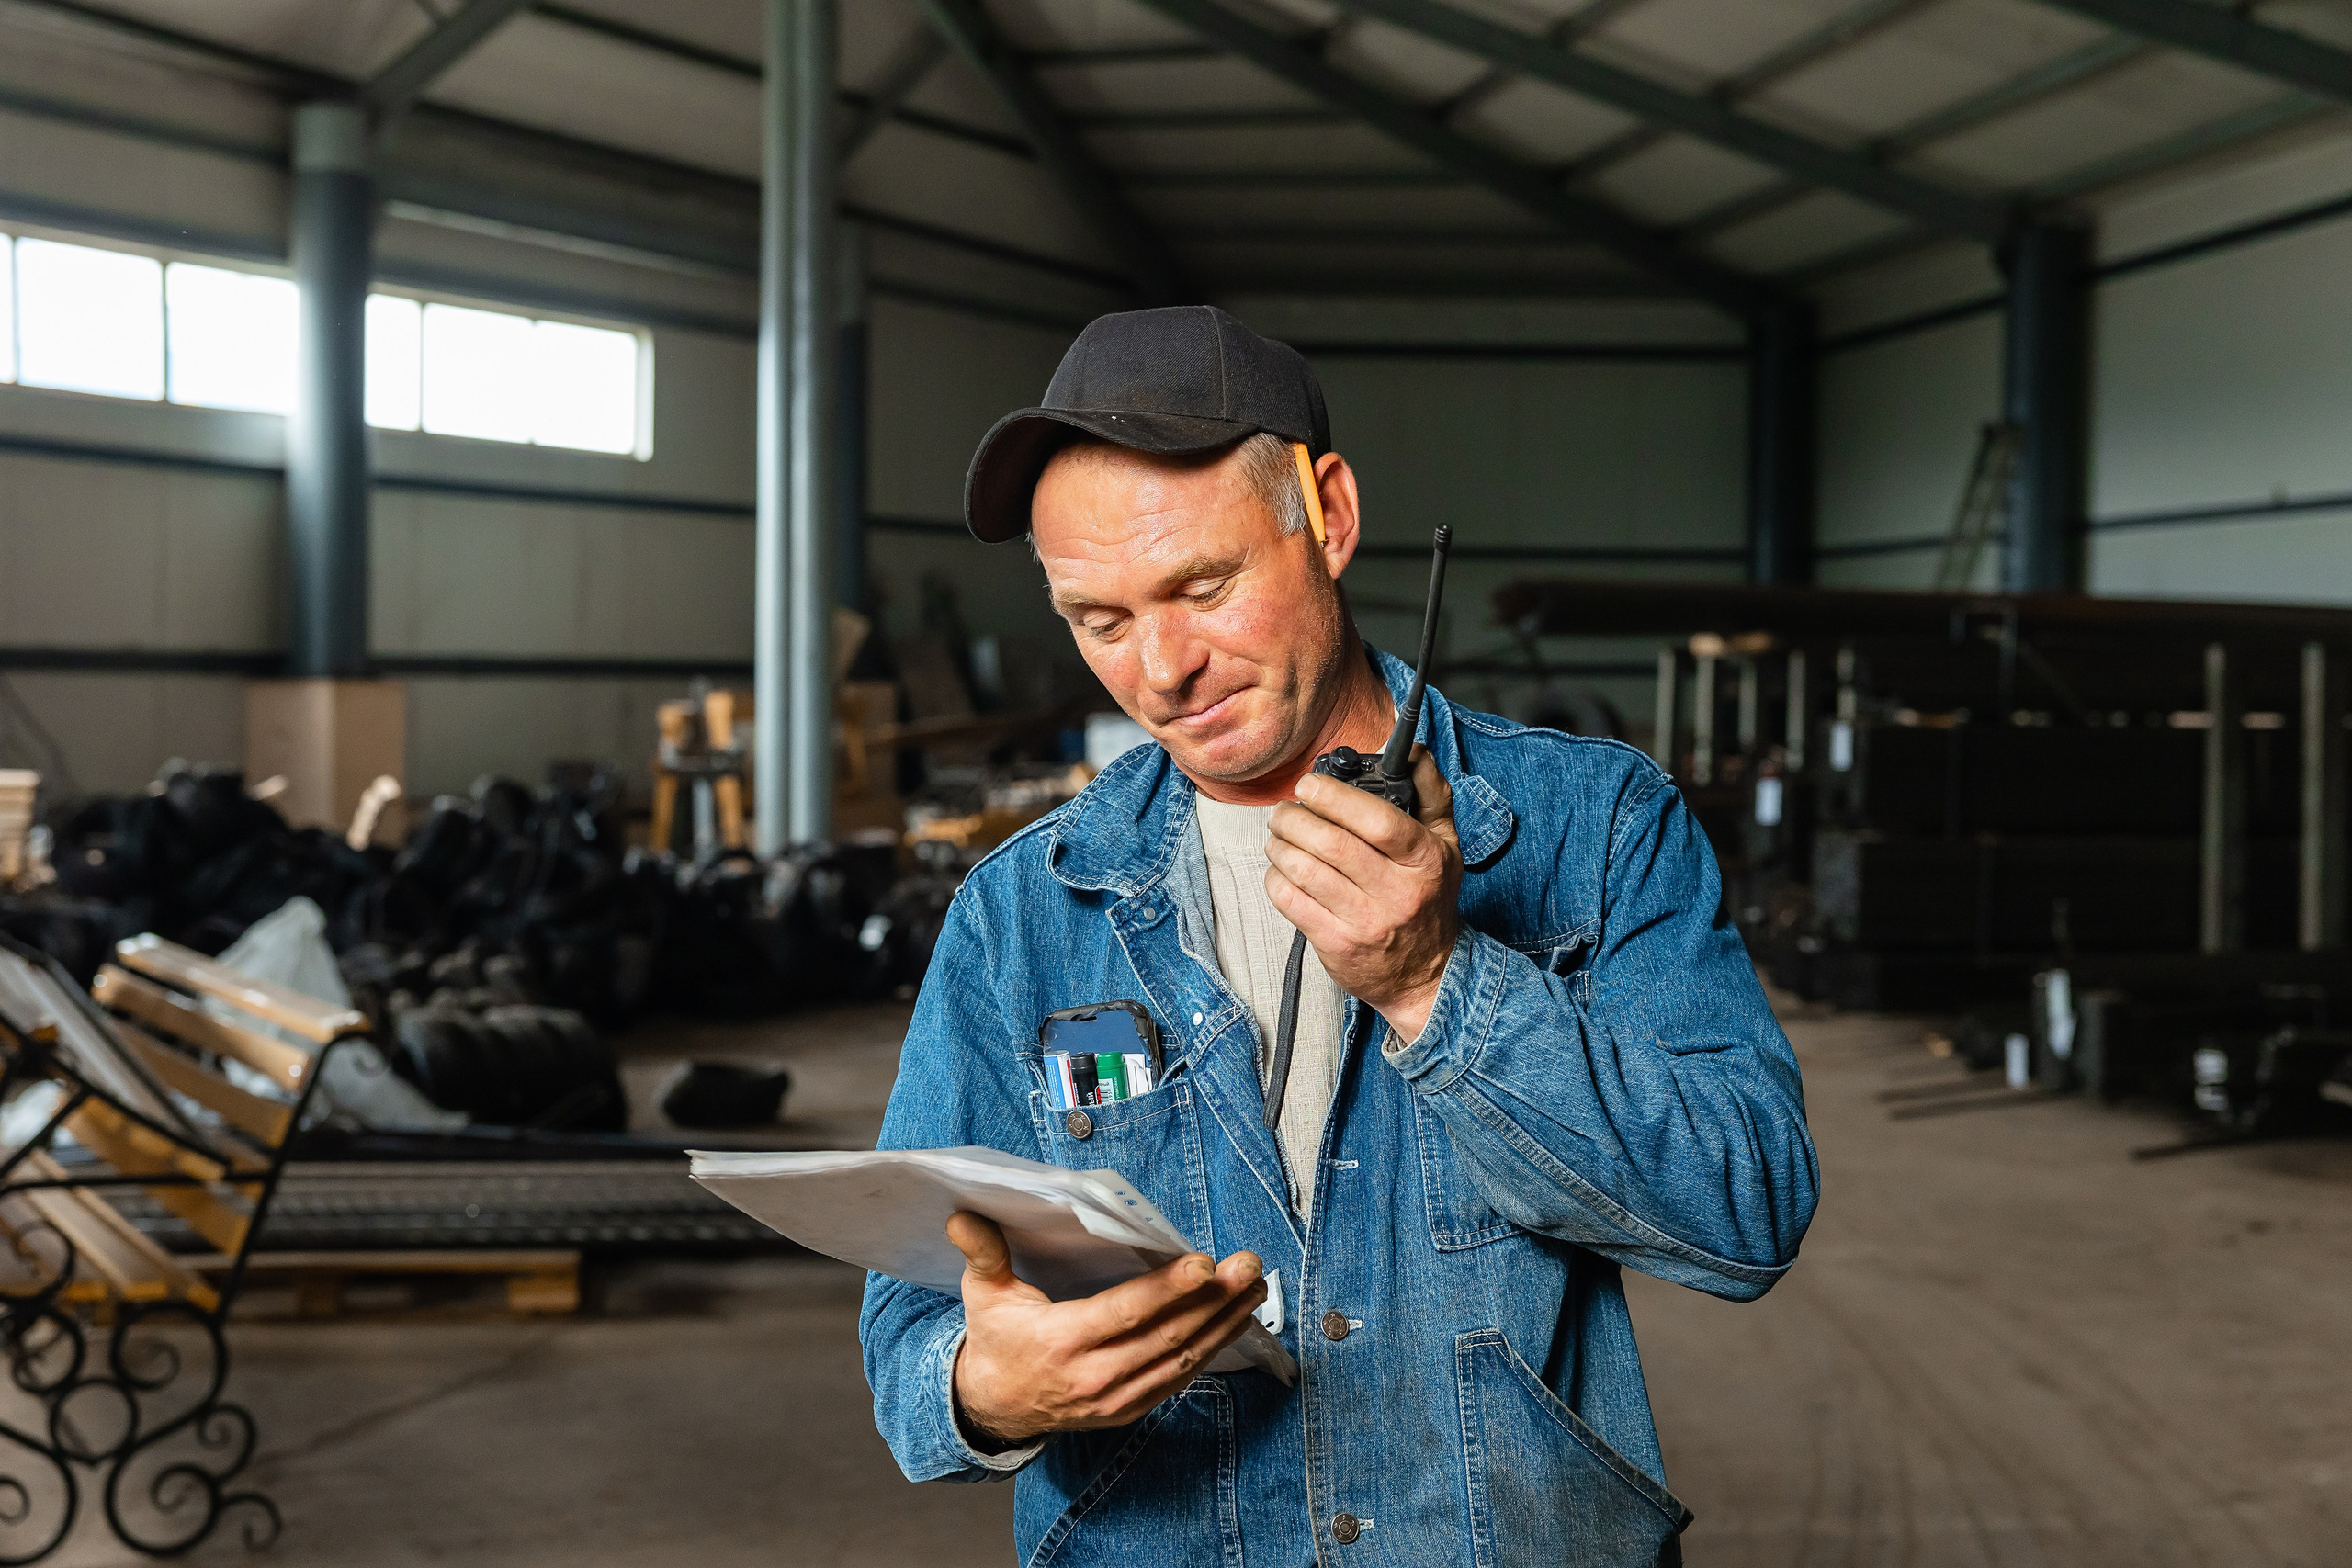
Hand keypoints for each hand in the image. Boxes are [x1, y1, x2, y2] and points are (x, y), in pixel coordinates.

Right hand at [947, 1212, 1265, 1449]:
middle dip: (1214, 1299)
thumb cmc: (996, 1341)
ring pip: (1183, 1358)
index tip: (1204, 1263)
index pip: (1125, 1312)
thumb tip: (962, 1212)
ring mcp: (1117, 1397)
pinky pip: (1181, 1377)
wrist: (994, 1408)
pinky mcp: (1132, 1408)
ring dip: (1225, 1322)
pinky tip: (1236, 1320)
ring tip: (1255, 1286)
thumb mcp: (982, 1296)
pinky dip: (1213, 1348)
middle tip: (1249, 1266)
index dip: (1168, 1289)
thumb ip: (981, 1253)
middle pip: (1167, 1335)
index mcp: (1062, 1341)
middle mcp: (1095, 1374)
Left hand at [1265, 746, 1461, 1041]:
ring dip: (1280, 845)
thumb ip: (1430, 790)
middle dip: (1294, 818)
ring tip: (1279, 835)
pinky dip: (1276, 878)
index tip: (1311, 785)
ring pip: (1304, 871)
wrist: (1426, 975)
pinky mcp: (1337, 946)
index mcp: (1424, 860)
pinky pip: (1291, 901)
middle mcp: (1397, 893)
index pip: (1377, 820)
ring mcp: (1366, 922)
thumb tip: (1410, 747)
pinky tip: (1282, 869)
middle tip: (1285, 810)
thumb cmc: (1429, 898)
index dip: (1335, 796)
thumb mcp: (1445, 843)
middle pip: (1331, 844)